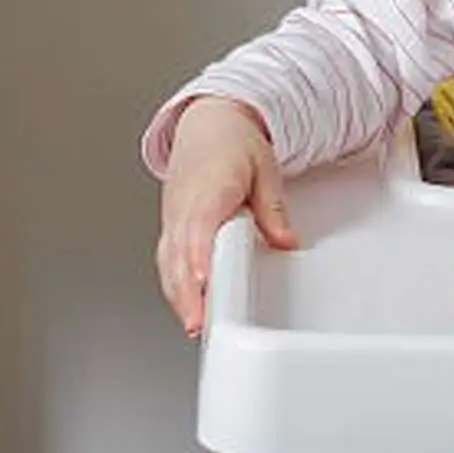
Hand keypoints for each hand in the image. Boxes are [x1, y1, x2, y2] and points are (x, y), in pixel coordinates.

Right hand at [156, 97, 299, 335]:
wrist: (208, 126)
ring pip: (170, 262)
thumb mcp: (265, 170)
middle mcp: (184, 207)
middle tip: (199, 323)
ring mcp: (174, 219)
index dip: (198, 255)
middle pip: (180, 254)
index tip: (202, 279)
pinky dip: (175, 286)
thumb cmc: (233, 146)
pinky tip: (187, 309)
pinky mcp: (172, 230)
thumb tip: (285, 240)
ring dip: (179, 295)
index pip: (198, 227)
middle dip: (187, 290)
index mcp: (207, 189)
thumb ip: (273, 208)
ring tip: (194, 326)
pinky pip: (169, 261)